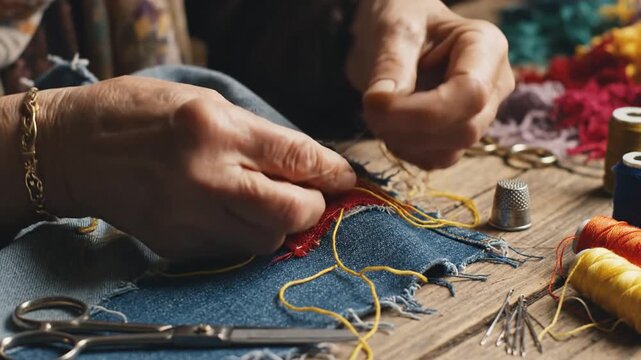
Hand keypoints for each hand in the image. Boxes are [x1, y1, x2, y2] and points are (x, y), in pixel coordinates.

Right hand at [40, 76, 355, 258]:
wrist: (73, 148)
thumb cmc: (139, 113)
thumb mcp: (204, 103)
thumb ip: (258, 136)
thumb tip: (307, 164)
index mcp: (215, 129)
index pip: (296, 158)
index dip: (331, 171)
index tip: (344, 177)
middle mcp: (205, 178)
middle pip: (290, 212)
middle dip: (313, 207)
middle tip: (312, 196)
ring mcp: (188, 217)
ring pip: (266, 241)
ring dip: (279, 224)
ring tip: (266, 202)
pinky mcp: (175, 244)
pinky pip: (232, 250)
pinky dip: (245, 234)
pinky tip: (230, 212)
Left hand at [346, 0, 514, 168]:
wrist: (396, 31)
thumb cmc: (401, 16)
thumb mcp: (394, 28)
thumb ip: (391, 64)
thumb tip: (382, 103)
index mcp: (487, 48)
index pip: (470, 94)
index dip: (421, 111)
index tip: (376, 103)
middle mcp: (493, 85)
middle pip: (463, 129)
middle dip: (409, 128)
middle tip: (370, 108)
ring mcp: (479, 115)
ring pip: (450, 151)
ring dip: (404, 141)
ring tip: (379, 111)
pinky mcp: (457, 136)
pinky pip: (435, 159)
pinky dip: (405, 149)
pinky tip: (390, 125)